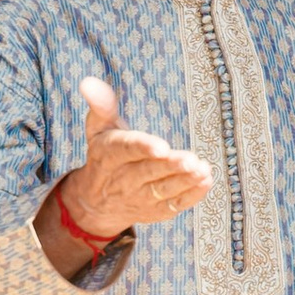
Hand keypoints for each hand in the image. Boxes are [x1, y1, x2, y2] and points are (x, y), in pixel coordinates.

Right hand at [45, 75, 210, 249]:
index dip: (143, 148)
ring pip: (161, 192)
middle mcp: (121, 180)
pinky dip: (191, 196)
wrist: (95, 202)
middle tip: (190, 160)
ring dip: (184, 182)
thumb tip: (89, 82)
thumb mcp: (98, 128)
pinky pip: (173, 206)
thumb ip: (101, 105)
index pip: (125, 150)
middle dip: (169, 167)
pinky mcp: (153, 212)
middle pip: (146, 174)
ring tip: (202, 170)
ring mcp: (137, 199)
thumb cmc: (104, 153)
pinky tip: (205, 181)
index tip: (162, 146)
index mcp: (107, 155)